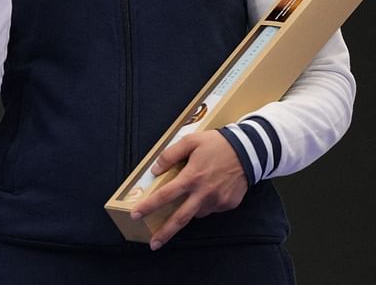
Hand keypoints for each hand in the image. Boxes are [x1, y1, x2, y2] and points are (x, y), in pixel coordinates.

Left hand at [130, 130, 247, 250]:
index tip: (136, 215)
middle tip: (153, 244)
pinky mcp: (228, 204)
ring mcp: (217, 201)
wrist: (250, 151)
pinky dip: (204, 203)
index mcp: (192, 177)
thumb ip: (170, 155)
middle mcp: (204, 193)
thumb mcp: (190, 141)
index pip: (165, 195)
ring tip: (192, 193)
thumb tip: (155, 170)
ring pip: (196, 212)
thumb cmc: (217, 144)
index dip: (149, 206)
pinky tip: (209, 189)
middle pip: (181, 218)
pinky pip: (211, 208)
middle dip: (165, 233)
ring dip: (189, 209)